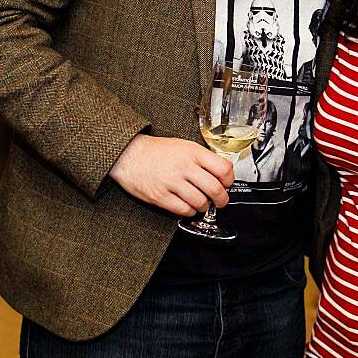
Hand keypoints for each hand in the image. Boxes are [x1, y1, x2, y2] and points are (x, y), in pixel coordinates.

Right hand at [110, 134, 234, 216]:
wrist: (128, 154)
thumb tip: (220, 173)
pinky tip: (188, 206)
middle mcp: (184, 167)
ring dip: (205, 206)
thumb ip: (202, 158)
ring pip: (200, 202)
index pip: (223, 169)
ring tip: (202, 203)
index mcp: (192, 152)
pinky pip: (184, 210)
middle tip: (221, 201)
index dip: (229, 180)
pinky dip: (190, 211)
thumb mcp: (183, 145)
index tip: (227, 184)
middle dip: (222, 199)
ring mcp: (172, 182)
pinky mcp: (160, 196)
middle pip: (215, 189)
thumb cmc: (156, 151)